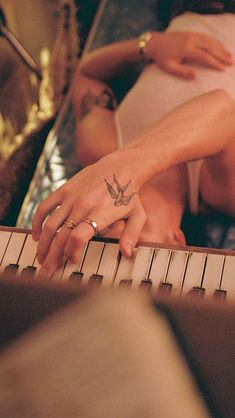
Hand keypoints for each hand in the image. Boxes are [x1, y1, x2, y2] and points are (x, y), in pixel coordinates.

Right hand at [32, 151, 145, 276]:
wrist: (120, 166)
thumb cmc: (129, 194)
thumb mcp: (137, 215)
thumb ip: (131, 235)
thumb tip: (127, 254)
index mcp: (100, 213)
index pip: (79, 236)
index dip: (72, 251)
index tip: (72, 261)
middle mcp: (83, 205)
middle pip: (62, 235)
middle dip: (53, 257)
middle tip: (46, 273)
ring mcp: (71, 197)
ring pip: (51, 224)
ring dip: (44, 244)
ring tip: (41, 258)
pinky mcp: (64, 190)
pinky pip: (45, 207)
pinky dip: (38, 222)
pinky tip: (37, 236)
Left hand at [145, 31, 232, 78]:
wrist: (154, 42)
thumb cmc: (161, 57)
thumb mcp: (169, 67)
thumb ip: (182, 72)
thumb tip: (195, 77)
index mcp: (186, 49)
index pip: (204, 56)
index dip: (214, 63)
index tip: (222, 68)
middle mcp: (191, 40)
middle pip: (210, 47)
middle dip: (221, 55)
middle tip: (230, 63)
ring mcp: (192, 35)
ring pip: (210, 41)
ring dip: (220, 48)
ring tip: (228, 56)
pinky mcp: (191, 33)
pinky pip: (206, 37)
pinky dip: (215, 42)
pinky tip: (220, 47)